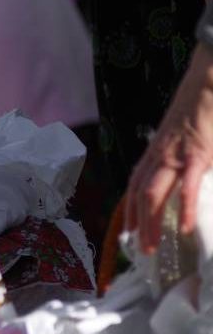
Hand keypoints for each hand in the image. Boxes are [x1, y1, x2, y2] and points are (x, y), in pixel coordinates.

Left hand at [126, 44, 212, 252]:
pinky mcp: (197, 154)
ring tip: (153, 248)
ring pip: (153, 194)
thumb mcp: (182, 138)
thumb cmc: (199, 111)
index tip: (129, 234)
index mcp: (155, 154)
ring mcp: (175, 155)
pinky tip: (181, 227)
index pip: (134, 188)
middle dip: (137, 226)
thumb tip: (184, 178)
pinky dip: (183, 207)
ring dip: (150, 224)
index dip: (129, 212)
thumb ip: (179, 159)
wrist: (208, 82)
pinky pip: (187, 185)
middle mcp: (158, 156)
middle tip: (140, 251)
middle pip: (138, 196)